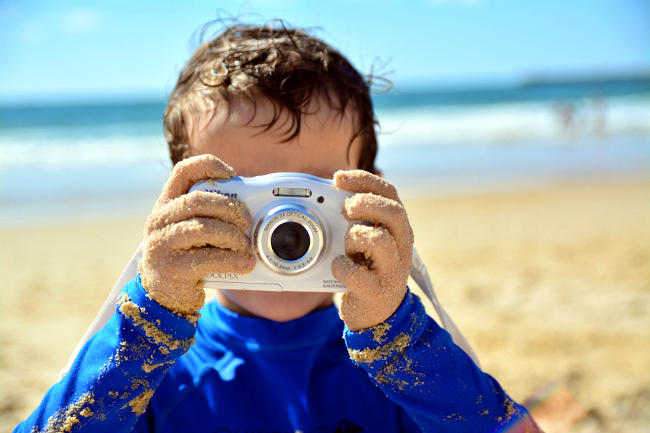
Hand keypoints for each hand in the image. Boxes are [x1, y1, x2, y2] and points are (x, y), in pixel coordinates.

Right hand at [139, 155, 254, 315]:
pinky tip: (244, 264)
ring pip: (203, 228)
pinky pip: (206, 259)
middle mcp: (159, 220)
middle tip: (246, 222)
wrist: (163, 296)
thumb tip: (252, 207)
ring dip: (232, 235)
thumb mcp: (192, 229)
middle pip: (197, 200)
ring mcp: (161, 244)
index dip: (208, 166)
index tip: (232, 174)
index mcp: (167, 204)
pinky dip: (232, 260)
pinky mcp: (171, 269)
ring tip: (245, 246)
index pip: (183, 171)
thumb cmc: (186, 255)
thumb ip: (211, 215)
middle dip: (229, 208)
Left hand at [332, 170, 413, 330]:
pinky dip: (341, 268)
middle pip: (393, 212)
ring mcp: (392, 270)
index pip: (389, 193)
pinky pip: (357, 274)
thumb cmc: (367, 270)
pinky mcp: (377, 292)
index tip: (337, 178)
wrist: (377, 316)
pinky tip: (339, 268)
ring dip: (354, 237)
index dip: (364, 180)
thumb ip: (357, 218)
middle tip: (346, 209)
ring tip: (347, 247)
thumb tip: (332, 189)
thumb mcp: (366, 240)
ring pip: (379, 240)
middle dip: (366, 203)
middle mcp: (401, 246)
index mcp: (397, 228)